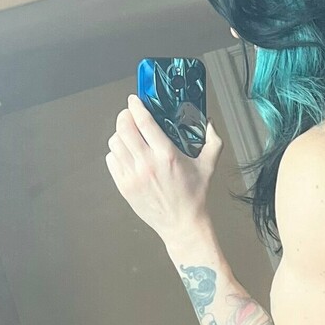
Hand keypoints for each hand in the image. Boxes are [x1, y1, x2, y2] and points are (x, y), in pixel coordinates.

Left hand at [106, 94, 222, 248]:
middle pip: (124, 128)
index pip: (143, 121)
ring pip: (115, 142)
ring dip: (120, 133)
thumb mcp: (209, 165)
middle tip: (130, 114)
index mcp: (167, 154)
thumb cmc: (194, 196)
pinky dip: (116, 152)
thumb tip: (210, 122)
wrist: (182, 223)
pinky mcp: (124, 186)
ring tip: (128, 134)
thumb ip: (213, 141)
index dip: (136, 106)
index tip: (134, 100)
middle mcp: (147, 163)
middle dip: (125, 116)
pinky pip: (111, 160)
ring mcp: (133, 176)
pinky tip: (126, 153)